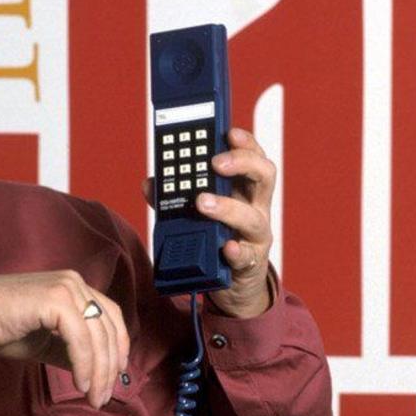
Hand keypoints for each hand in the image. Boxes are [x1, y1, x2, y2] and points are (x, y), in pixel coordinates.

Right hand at [0, 271, 129, 407]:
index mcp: (75, 286)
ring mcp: (67, 288)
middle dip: (110, 367)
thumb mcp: (46, 340)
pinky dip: (84, 364)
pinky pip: (80, 339)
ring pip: (97, 336)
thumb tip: (96, 372)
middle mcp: (75, 282)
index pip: (110, 316)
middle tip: (104, 396)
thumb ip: (71, 349)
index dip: (119, 346)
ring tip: (94, 396)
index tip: (116, 375)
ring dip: (99, 371)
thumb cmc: (4, 327)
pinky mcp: (56, 300)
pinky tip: (80, 383)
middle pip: (108, 328)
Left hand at [144, 127, 275, 317]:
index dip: (245, 142)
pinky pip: (246, 256)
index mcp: (245, 190)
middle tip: (216, 163)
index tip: (229, 132)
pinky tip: (225, 247)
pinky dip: (235, 251)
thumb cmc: (216, 238)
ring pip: (253, 217)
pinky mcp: (250, 263)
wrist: (234, 283)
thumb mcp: (197, 212)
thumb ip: (175, 197)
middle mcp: (257, 208)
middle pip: (264, 176)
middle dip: (242, 163)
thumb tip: (150, 183)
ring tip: (202, 203)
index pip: (254, 157)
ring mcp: (256, 236)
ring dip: (227, 208)